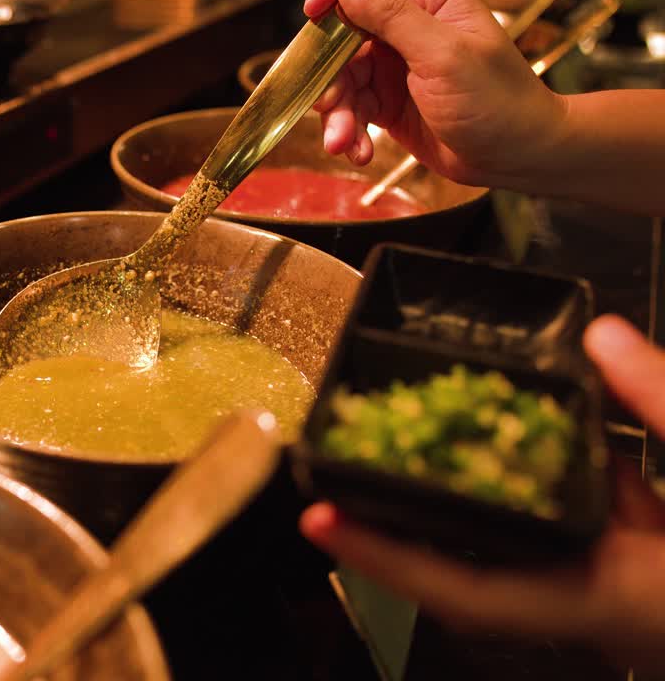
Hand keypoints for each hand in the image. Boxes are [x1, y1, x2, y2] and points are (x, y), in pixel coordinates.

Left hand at [300, 315, 664, 674]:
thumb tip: (602, 334)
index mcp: (607, 604)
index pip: (469, 592)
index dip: (383, 559)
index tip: (316, 521)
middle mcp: (592, 613)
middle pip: (462, 581)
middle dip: (394, 539)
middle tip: (330, 489)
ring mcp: (609, 601)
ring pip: (500, 565)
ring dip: (444, 521)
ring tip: (381, 467)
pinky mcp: (632, 581)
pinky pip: (550, 545)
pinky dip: (514, 503)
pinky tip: (496, 453)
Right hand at [302, 0, 566, 188]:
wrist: (516, 156)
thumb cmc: (497, 99)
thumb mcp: (443, 55)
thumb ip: (393, 16)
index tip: (315, 10)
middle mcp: (405, 27)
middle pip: (342, 33)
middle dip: (330, 73)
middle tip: (329, 102)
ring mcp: (393, 65)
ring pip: (341, 76)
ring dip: (337, 112)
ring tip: (343, 142)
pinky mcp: (386, 102)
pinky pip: (351, 108)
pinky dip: (349, 131)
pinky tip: (359, 150)